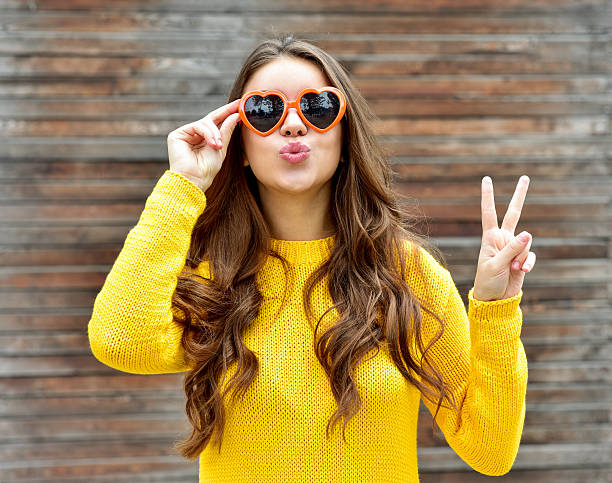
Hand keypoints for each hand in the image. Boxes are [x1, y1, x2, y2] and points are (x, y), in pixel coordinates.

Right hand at [166, 98, 241, 191]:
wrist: (194, 180)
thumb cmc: (207, 169)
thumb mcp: (221, 148)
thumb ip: (226, 131)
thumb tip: (235, 115)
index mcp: (205, 139)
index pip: (217, 123)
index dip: (227, 113)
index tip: (239, 105)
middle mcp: (195, 135)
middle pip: (211, 118)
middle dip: (225, 111)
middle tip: (237, 106)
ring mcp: (186, 134)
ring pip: (205, 122)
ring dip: (215, 132)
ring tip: (218, 145)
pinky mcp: (177, 135)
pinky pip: (197, 125)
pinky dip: (207, 133)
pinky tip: (212, 143)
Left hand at [472, 175, 535, 300]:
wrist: (494, 299)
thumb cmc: (487, 281)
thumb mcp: (496, 265)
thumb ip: (511, 249)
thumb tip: (528, 233)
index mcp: (490, 237)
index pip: (489, 212)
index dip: (488, 196)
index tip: (486, 179)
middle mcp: (502, 239)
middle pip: (513, 213)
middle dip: (520, 196)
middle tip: (525, 177)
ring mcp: (514, 248)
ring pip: (526, 243)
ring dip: (522, 257)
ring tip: (513, 268)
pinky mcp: (522, 258)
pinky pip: (531, 256)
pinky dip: (528, 263)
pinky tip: (522, 271)